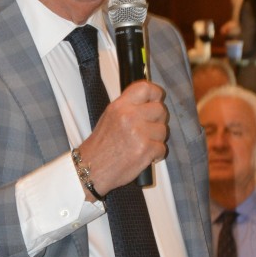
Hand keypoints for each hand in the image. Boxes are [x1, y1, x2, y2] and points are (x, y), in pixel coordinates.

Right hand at [78, 80, 168, 195]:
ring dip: (157, 139)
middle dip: (158, 120)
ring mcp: (138, 133)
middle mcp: (129, 116)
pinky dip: (156, 154)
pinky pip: (162, 148)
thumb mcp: (110, 116)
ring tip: (143, 144)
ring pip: (163, 130)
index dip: (155, 94)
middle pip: (160, 109)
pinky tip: (145, 155)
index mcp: (120, 106)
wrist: (92, 168)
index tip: (156, 100)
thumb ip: (129, 106)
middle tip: (149, 128)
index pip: (145, 88)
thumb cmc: (101, 144)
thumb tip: (151, 101)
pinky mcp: (145, 150)